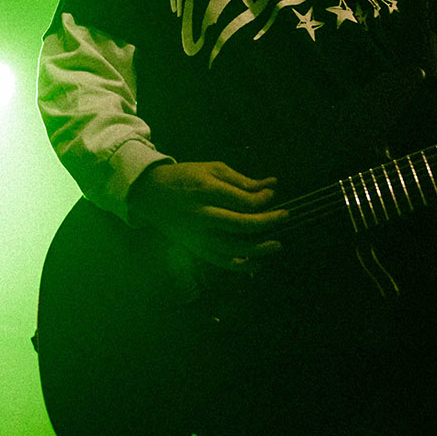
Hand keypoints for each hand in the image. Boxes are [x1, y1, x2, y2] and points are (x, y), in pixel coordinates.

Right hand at [127, 161, 287, 269]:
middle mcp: (202, 216)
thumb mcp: (212, 170)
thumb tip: (272, 184)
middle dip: (267, 222)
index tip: (272, 193)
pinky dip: (241, 265)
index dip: (264, 199)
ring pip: (232, 248)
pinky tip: (258, 263)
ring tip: (277, 245)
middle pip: (241, 225)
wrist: (151, 194)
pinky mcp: (195, 248)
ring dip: (258, 249)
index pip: (243, 201)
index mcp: (206, 192)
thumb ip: (242, 180)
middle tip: (286, 216)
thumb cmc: (185, 178)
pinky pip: (221, 261)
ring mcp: (197, 235)